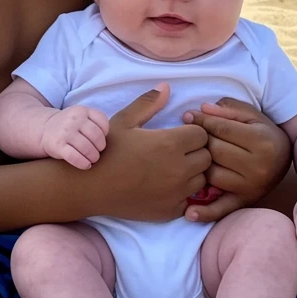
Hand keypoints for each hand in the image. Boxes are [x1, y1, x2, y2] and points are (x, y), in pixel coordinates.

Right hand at [40, 105, 108, 169]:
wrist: (45, 129)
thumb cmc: (70, 127)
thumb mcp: (81, 117)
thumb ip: (95, 123)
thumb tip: (111, 142)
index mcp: (82, 110)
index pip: (102, 122)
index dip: (105, 134)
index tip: (100, 140)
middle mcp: (73, 119)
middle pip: (96, 136)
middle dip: (100, 148)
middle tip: (97, 153)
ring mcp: (65, 132)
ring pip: (87, 148)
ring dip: (93, 157)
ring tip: (92, 159)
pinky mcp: (58, 145)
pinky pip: (74, 157)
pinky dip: (83, 163)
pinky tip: (86, 165)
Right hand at [78, 83, 209, 221]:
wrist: (89, 186)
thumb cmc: (106, 150)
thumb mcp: (124, 121)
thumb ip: (148, 103)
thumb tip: (166, 86)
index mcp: (170, 144)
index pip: (202, 135)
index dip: (191, 132)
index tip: (179, 133)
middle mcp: (178, 169)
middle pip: (207, 157)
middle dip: (196, 151)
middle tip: (177, 150)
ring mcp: (176, 193)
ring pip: (202, 179)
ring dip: (192, 172)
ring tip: (172, 168)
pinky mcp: (170, 211)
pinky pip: (189, 199)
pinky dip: (182, 193)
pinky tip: (165, 186)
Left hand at [181, 99, 290, 223]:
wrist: (284, 159)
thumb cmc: (263, 132)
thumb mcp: (251, 115)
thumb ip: (228, 109)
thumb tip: (201, 109)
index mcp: (261, 141)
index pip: (220, 128)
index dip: (201, 120)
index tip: (187, 116)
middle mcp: (258, 166)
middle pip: (214, 151)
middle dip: (200, 141)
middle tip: (193, 136)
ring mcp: (251, 187)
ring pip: (211, 174)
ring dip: (200, 165)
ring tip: (196, 157)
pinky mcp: (244, 202)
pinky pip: (222, 209)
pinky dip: (205, 213)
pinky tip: (189, 212)